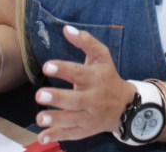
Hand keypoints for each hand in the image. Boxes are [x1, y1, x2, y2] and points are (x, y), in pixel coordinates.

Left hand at [33, 25, 134, 144]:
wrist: (126, 106)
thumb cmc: (108, 76)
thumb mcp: (102, 56)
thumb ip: (85, 42)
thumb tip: (66, 29)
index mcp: (96, 78)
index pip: (79, 73)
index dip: (63, 69)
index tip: (47, 66)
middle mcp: (94, 98)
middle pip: (75, 100)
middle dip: (57, 98)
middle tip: (39, 95)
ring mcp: (90, 116)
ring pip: (72, 120)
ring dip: (55, 119)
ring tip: (40, 118)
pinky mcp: (86, 130)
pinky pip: (71, 134)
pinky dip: (57, 136)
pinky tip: (42, 136)